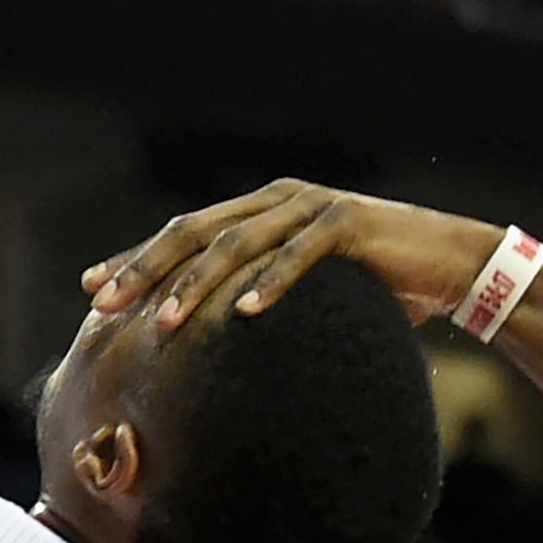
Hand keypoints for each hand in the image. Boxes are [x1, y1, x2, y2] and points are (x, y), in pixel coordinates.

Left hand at [83, 181, 503, 332]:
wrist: (450, 262)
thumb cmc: (376, 286)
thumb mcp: (308, 291)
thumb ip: (263, 297)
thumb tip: (214, 343)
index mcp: (261, 209)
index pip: (185, 233)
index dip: (136, 259)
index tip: (92, 289)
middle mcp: (279, 199)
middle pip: (197, 231)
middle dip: (147, 269)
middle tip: (106, 303)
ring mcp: (313, 207)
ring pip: (240, 242)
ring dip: (199, 284)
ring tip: (167, 322)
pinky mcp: (349, 225)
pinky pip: (302, 255)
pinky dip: (273, 284)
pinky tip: (245, 313)